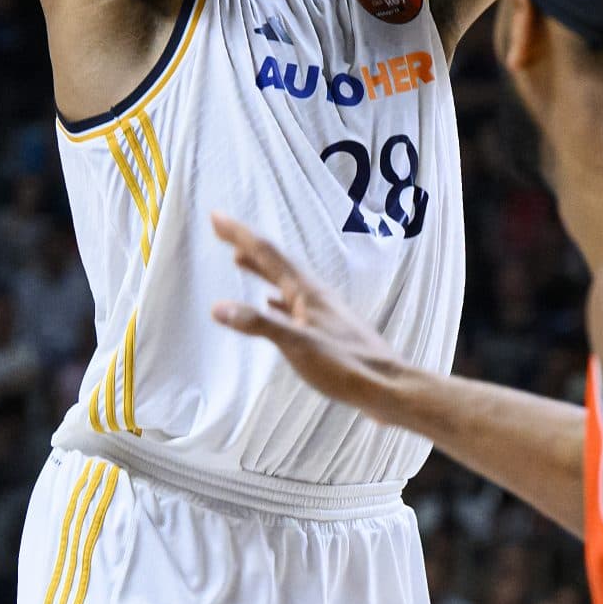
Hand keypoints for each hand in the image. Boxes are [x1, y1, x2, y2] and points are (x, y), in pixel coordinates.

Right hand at [209, 214, 411, 416]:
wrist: (386, 386)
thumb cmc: (346, 365)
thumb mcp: (298, 345)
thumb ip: (259, 325)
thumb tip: (217, 307)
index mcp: (307, 291)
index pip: (267, 254)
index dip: (240, 235)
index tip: (216, 217)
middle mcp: (314, 294)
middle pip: (275, 262)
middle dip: (247, 245)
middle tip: (223, 231)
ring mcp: (321, 311)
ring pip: (284, 281)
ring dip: (261, 268)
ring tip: (239, 259)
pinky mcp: (326, 329)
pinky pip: (292, 304)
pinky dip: (275, 297)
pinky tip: (271, 304)